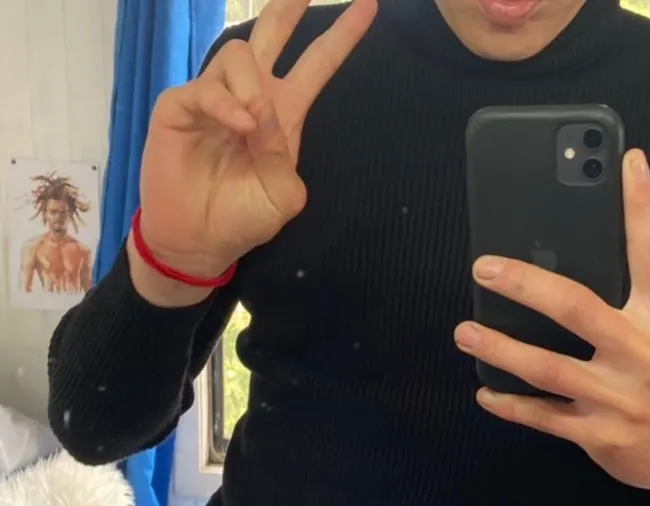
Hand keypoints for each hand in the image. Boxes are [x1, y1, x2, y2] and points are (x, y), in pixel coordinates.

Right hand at [137, 0, 375, 279]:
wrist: (200, 240)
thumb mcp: (281, 196)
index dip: (342, 37)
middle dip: (289, 7)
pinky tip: (238, 125)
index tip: (370, 6)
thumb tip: (262, 110)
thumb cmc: (244, 219)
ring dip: (252, 85)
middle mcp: (251, 97)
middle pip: (272, 34)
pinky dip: (226, 103)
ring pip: (239, 54)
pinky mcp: (181, 106)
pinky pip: (207, 86)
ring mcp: (215, 97)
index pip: (316, 65)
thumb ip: (282, 155)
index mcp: (284, 115)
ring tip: (250, 126)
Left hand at [454, 150, 649, 505]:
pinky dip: (510, 404)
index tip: (627, 162)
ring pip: (547, 367)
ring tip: (465, 332)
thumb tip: (582, 257)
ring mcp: (619, 399)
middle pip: (577, 308)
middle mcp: (643, 355)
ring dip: (500, 349)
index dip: (642, 206)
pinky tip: (485, 393)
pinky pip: (543, 416)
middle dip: (526, 285)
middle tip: (485, 268)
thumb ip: (639, 297)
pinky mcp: (599, 435)